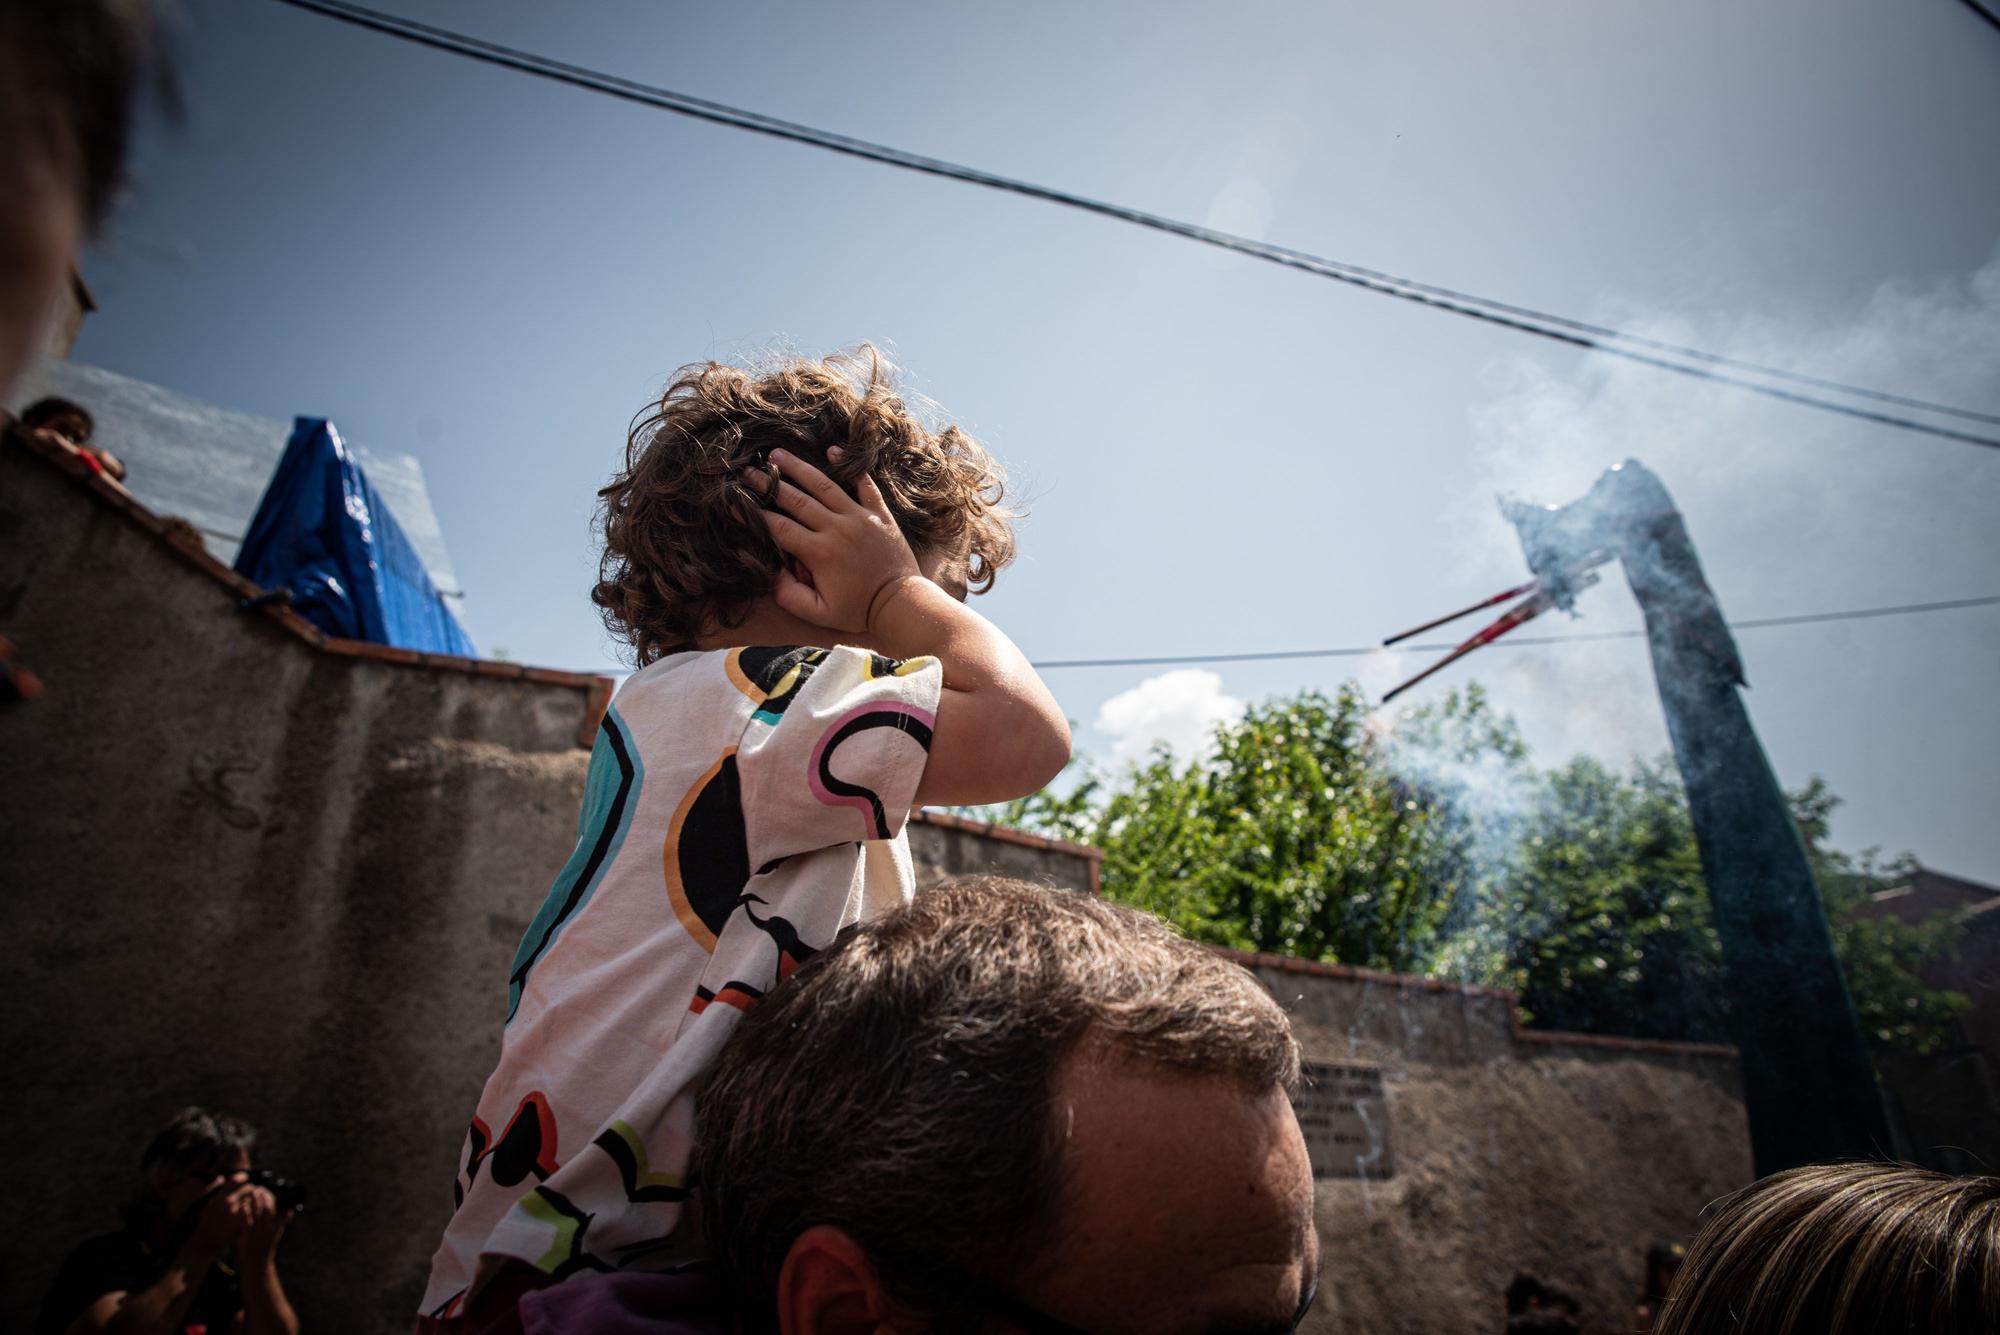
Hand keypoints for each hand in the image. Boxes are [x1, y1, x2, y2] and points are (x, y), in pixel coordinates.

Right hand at [189, 1173, 253, 1260]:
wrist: (207, 1240)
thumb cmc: (206, 1220)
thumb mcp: (208, 1202)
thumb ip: (214, 1189)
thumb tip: (221, 1177)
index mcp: (220, 1196)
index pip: (236, 1180)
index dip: (243, 1177)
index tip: (246, 1178)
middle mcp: (228, 1202)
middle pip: (248, 1188)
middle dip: (251, 1189)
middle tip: (251, 1191)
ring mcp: (236, 1212)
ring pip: (252, 1199)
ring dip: (253, 1199)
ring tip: (251, 1200)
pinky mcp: (241, 1221)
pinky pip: (252, 1210)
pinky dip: (253, 1209)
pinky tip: (251, 1210)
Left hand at [237, 1185, 289, 1271]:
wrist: (257, 1265)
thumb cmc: (265, 1249)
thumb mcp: (276, 1236)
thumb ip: (282, 1223)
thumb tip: (290, 1212)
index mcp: (275, 1227)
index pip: (275, 1210)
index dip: (271, 1199)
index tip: (267, 1190)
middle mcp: (268, 1228)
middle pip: (267, 1209)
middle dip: (264, 1197)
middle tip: (259, 1188)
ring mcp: (258, 1232)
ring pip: (258, 1213)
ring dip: (256, 1202)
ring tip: (253, 1192)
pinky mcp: (248, 1237)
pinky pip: (247, 1222)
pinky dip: (246, 1213)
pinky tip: (243, 1206)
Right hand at [754, 448, 923, 633]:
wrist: (900, 603)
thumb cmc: (857, 610)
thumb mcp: (818, 614)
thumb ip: (789, 595)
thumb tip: (771, 572)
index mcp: (819, 552)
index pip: (778, 527)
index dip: (753, 514)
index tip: (733, 503)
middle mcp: (837, 528)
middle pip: (796, 500)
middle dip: (769, 484)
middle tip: (749, 472)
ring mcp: (859, 517)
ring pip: (824, 485)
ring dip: (799, 468)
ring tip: (778, 454)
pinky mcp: (879, 514)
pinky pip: (863, 484)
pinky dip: (849, 467)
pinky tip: (833, 450)